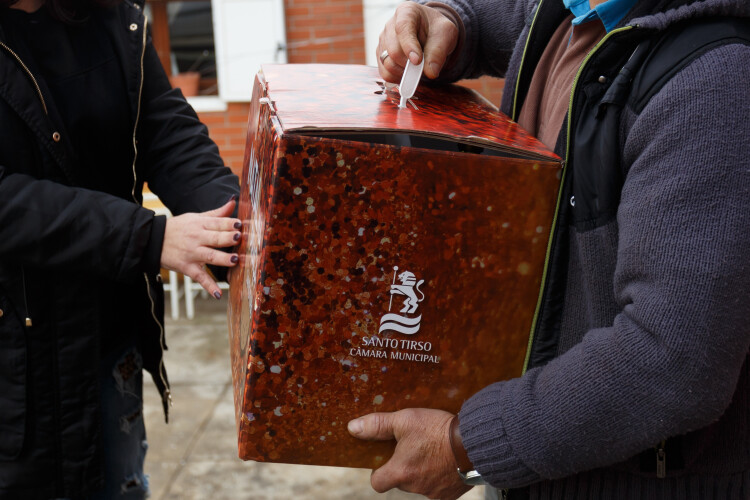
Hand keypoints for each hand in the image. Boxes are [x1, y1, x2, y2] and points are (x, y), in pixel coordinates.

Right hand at [160, 198, 240, 298]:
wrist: (153, 240)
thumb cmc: (178, 227)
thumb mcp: (195, 217)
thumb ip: (216, 213)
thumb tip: (234, 201)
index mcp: (200, 225)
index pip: (218, 223)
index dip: (230, 224)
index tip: (242, 225)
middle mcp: (197, 239)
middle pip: (216, 238)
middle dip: (228, 238)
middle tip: (241, 238)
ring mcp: (192, 254)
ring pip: (210, 256)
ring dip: (222, 259)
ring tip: (234, 260)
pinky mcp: (187, 267)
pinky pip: (200, 277)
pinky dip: (208, 286)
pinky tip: (218, 294)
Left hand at [348, 409, 470, 499]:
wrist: (475, 442)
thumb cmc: (437, 430)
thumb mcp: (405, 420)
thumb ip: (377, 425)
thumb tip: (352, 428)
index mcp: (400, 472)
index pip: (377, 483)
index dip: (379, 471)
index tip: (386, 458)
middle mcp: (415, 488)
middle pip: (401, 481)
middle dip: (405, 467)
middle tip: (414, 447)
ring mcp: (434, 493)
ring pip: (420, 484)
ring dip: (423, 471)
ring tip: (434, 450)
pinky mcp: (451, 495)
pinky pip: (439, 488)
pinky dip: (440, 476)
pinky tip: (447, 459)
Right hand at [377, 2, 458, 81]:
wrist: (431, 34)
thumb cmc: (436, 30)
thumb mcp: (445, 35)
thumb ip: (438, 52)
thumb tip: (431, 72)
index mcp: (406, 12)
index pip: (402, 28)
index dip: (409, 46)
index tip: (417, 61)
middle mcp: (390, 25)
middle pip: (393, 51)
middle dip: (409, 64)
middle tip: (423, 69)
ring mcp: (384, 41)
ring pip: (387, 64)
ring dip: (404, 73)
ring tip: (417, 69)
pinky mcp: (382, 56)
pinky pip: (385, 73)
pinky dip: (398, 78)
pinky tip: (409, 75)